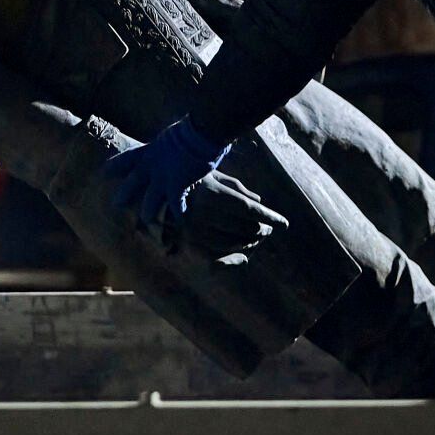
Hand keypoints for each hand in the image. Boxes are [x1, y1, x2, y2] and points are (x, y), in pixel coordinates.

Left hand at [102, 116, 230, 229]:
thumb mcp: (170, 137)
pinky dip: (178, 211)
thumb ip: (165, 147)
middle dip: (123, 195)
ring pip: (149, 200)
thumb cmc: (189, 131)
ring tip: (146, 219)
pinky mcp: (176, 185)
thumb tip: (169, 147)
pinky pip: (175, 204)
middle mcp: (151, 165)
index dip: (114, 166)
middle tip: (116, 205)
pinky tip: (180, 219)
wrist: (198, 133)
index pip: (126, 159)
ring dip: (147, 211)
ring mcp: (162, 177)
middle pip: (132, 183)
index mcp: (149, 150)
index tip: (103, 173)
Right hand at [163, 170, 287, 255]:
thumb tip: (258, 202)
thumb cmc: (186, 179)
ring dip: (251, 243)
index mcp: (212, 194)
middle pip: (245, 228)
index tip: (284, 224)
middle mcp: (204, 214)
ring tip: (258, 238)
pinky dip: (234, 258)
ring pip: (235, 243)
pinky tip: (244, 256)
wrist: (150, 191)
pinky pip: (218, 257)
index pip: (249, 209)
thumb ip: (236, 188)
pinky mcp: (189, 244)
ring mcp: (196, 232)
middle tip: (269, 229)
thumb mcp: (211, 176)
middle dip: (261, 230)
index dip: (269, 217)